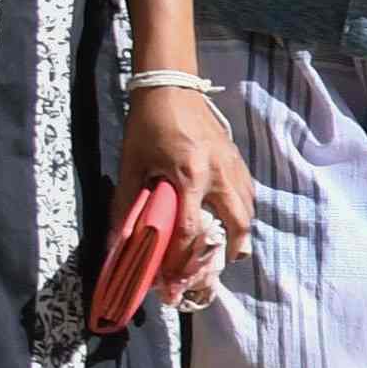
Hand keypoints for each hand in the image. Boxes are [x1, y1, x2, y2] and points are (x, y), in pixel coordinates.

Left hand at [115, 74, 254, 303]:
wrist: (171, 87)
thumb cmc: (147, 126)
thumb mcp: (131, 164)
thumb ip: (126, 204)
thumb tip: (117, 241)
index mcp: (189, 176)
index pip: (192, 230)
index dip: (183, 260)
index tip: (174, 280)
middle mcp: (218, 175)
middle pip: (237, 226)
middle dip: (227, 252)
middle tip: (212, 267)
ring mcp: (233, 166)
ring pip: (248, 211)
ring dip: (239, 234)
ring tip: (224, 249)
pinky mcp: (237, 159)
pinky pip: (248, 194)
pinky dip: (242, 212)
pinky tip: (229, 217)